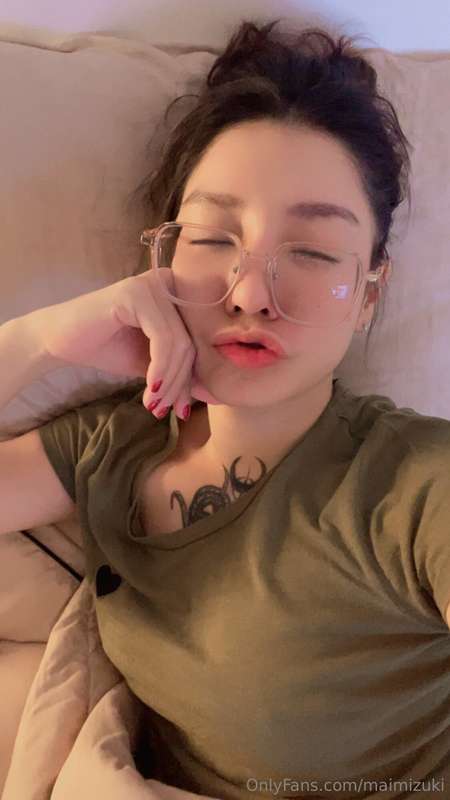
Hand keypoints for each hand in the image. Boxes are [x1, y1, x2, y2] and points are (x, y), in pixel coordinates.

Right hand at [36, 269, 196, 419]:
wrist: (61, 341)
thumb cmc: (108, 348)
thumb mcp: (152, 363)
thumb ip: (180, 370)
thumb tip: (213, 393)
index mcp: (177, 294)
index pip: (198, 340)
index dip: (192, 378)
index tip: (182, 409)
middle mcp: (168, 282)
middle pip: (191, 343)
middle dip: (180, 384)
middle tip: (165, 410)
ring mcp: (152, 285)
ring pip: (179, 343)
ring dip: (168, 382)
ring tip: (154, 405)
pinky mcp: (135, 293)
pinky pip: (162, 338)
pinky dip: (159, 369)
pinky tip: (150, 389)